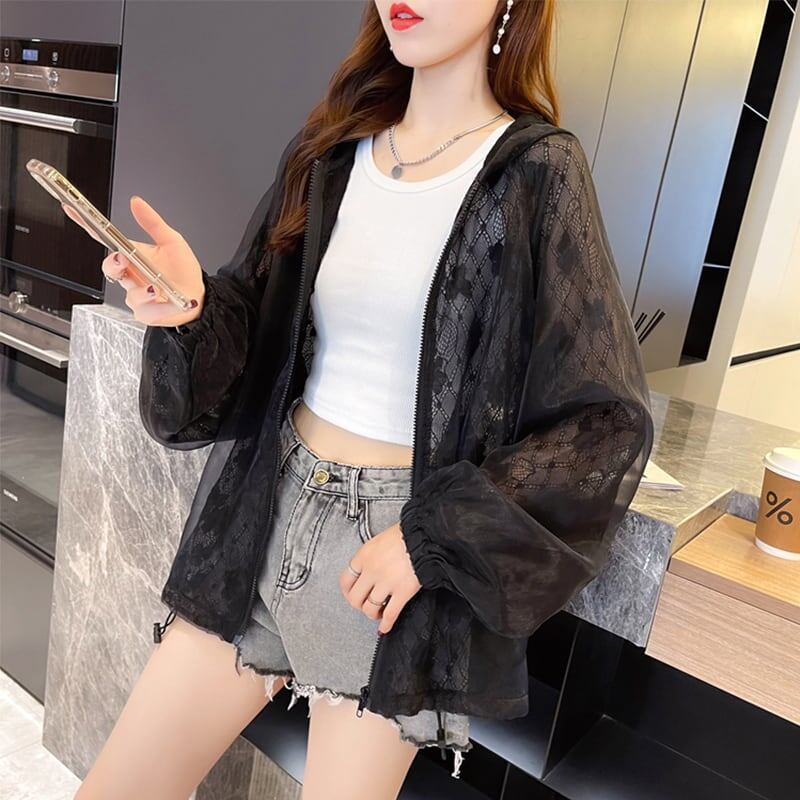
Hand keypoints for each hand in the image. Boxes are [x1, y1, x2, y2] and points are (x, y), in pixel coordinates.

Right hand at [61, 196, 204, 327]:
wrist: (198, 295)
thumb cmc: (182, 270)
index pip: (105, 240)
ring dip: (142, 291)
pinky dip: (160, 307)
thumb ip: (153, 223)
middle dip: (113, 264)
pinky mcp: (147, 313)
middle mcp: (131, 275)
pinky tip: (170, 301)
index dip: (87, 226)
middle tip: (122, 258)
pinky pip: (147, 311)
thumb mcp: (171, 241)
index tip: (73, 210)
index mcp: (132, 255)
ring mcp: (136, 295)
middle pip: (110, 269)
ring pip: (129, 294)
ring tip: (155, 287)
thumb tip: (137, 202)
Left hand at [339, 522, 421, 633]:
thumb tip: (373, 563)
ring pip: (370, 608)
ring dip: (373, 614)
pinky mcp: (402, 592)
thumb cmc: (408, 534)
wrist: (425, 537)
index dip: (347, 591)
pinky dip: (387, 624)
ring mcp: (386, 583)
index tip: (351, 594)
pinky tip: (385, 627)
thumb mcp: (382, 539)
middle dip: (360, 605)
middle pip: (355, 598)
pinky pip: (390, 614)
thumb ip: (373, 554)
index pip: (345, 580)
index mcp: (364, 556)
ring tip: (378, 613)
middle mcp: (371, 571)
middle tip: (365, 604)